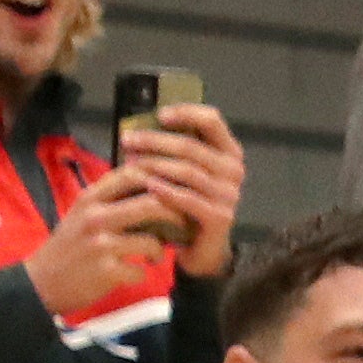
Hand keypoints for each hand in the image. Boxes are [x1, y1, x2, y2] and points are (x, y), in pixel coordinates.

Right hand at [23, 162, 189, 319]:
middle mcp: (95, 217)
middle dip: (176, 215)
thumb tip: (152, 182)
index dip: (161, 179)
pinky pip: (141, 271)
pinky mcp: (105, 271)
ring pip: (152, 240)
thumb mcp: (82, 212)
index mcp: (91, 198)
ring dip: (159, 250)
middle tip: (181, 225)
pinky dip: (142, 274)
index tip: (174, 191)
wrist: (40, 282)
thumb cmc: (69, 245)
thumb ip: (111, 197)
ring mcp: (101, 245)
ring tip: (154, 255)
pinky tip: (133, 273)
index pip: (133, 174)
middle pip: (153, 204)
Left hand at [114, 103, 247, 275]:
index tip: (159, 115)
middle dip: (155, 141)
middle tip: (128, 140)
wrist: (202, 249)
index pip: (212, 120)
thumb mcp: (183, 173)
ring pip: (188, 171)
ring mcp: (229, 195)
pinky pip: (189, 199)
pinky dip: (166, 191)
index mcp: (228, 153)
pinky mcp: (220, 217)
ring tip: (131, 163)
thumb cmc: (186, 205)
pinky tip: (148, 186)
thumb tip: (137, 129)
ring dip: (156, 164)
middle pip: (192, 147)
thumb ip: (173, 151)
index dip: (185, 112)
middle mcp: (234, 171)